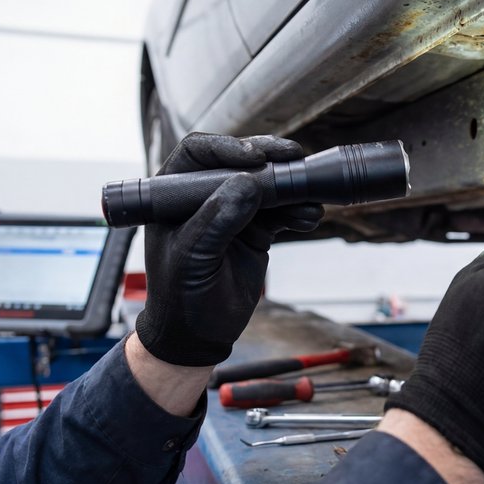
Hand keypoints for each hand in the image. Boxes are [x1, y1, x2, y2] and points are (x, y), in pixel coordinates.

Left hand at [135, 133, 323, 366]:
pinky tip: (309, 218)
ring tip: (309, 202)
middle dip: (270, 161)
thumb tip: (249, 184)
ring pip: (266, 185)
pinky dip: (298, 212)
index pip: (199, 153)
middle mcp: (203, 195)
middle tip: (294, 160)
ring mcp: (232, 211)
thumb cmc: (180, 298)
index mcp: (174, 194)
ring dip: (291, 190)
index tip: (255, 158)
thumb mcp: (193, 257)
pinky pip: (281, 211)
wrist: (198, 335)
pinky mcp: (255, 228)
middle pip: (240, 162)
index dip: (228, 148)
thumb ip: (218, 219)